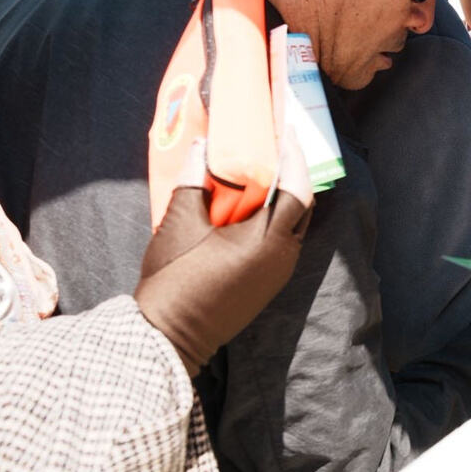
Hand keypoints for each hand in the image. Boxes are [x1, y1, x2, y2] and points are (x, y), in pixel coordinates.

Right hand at [135, 138, 313, 375]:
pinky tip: (254, 207)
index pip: (297, 190)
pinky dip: (276, 219)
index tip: (287, 136)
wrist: (168, 335)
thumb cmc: (173, 278)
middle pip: (302, 206)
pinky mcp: (269, 283)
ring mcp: (278, 272)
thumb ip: (193, 180)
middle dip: (294, 175)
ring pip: (295, 224)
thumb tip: (200, 146)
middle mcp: (282, 256)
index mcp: (265, 240)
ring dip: (285, 197)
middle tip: (278, 150)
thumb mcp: (178, 223)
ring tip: (266, 173)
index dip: (295, 160)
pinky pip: (284, 241)